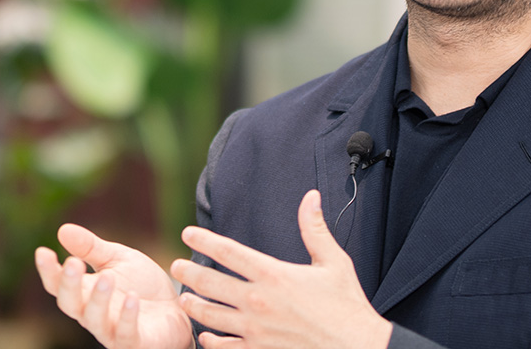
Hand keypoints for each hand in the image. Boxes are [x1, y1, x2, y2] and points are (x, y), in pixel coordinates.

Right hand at [35, 224, 194, 348]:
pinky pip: (125, 334)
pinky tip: (132, 297)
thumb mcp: (118, 259)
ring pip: (95, 321)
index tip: (43, 251)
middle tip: (73, 263)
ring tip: (106, 277)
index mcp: (85, 292)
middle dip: (69, 285)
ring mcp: (112, 330)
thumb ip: (91, 248)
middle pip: (71, 304)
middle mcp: (93, 314)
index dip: (49, 271)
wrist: (177, 306)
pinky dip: (127, 317)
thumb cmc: (142, 284)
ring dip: (98, 300)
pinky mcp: (134, 342)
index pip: (59, 285)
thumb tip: (62, 229)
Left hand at [171, 190, 392, 348]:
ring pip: (211, 316)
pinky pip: (225, 346)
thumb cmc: (346, 304)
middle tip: (175, 266)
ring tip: (184, 298)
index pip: (229, 253)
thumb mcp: (333, 261)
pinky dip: (211, 341)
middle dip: (188, 273)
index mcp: (274, 275)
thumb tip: (310, 197)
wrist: (355, 346)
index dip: (205, 241)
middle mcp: (258, 302)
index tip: (188, 233)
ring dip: (194, 306)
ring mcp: (256, 330)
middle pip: (211, 284)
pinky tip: (205, 336)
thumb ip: (315, 229)